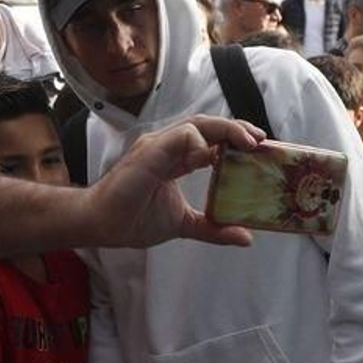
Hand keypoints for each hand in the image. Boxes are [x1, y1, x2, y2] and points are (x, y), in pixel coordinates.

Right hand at [86, 115, 261, 248]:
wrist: (101, 225)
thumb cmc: (132, 218)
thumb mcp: (183, 224)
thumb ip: (213, 228)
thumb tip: (246, 237)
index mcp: (175, 158)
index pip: (210, 139)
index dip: (234, 139)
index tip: (258, 148)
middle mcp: (167, 146)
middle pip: (208, 126)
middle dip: (236, 129)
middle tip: (260, 140)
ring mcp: (158, 146)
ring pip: (197, 125)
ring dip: (225, 129)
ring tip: (247, 142)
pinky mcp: (149, 153)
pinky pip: (179, 137)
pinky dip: (198, 141)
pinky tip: (212, 155)